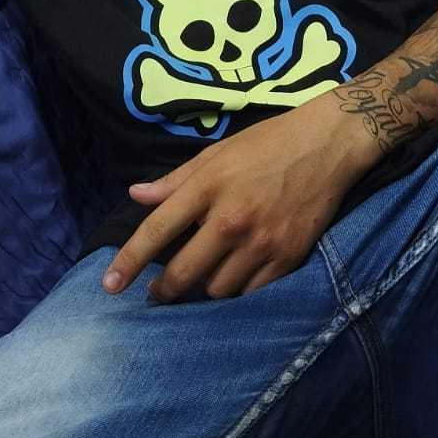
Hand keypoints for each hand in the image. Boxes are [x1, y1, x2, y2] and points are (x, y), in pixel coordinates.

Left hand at [102, 101, 369, 302]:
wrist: (328, 143)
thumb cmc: (267, 143)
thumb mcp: (216, 153)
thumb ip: (175, 180)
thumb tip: (135, 195)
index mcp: (208, 187)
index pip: (156, 232)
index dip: (128, 262)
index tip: (109, 285)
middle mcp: (231, 219)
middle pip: (183, 274)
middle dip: (164, 290)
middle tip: (158, 293)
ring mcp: (261, 242)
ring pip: (217, 289)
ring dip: (204, 288)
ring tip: (203, 279)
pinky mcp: (289, 257)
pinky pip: (252, 293)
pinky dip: (239, 291)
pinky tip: (236, 280)